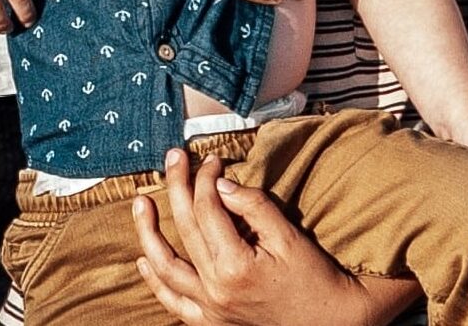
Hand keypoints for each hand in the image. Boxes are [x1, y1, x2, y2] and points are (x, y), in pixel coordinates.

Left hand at [133, 152, 415, 325]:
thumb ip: (254, 206)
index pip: (208, 209)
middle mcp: (216, 289)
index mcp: (236, 265)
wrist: (328, 321)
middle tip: (172, 158)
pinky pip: (174, 303)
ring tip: (140, 203)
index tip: (213, 159)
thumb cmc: (312, 277)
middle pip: (185, 228)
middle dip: (177, 187)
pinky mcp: (211, 321)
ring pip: (167, 267)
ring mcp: (210, 309)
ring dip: (149, 234)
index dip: (207, 177)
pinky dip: (156, 282)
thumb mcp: (288, 235)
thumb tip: (221, 184)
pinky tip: (143, 261)